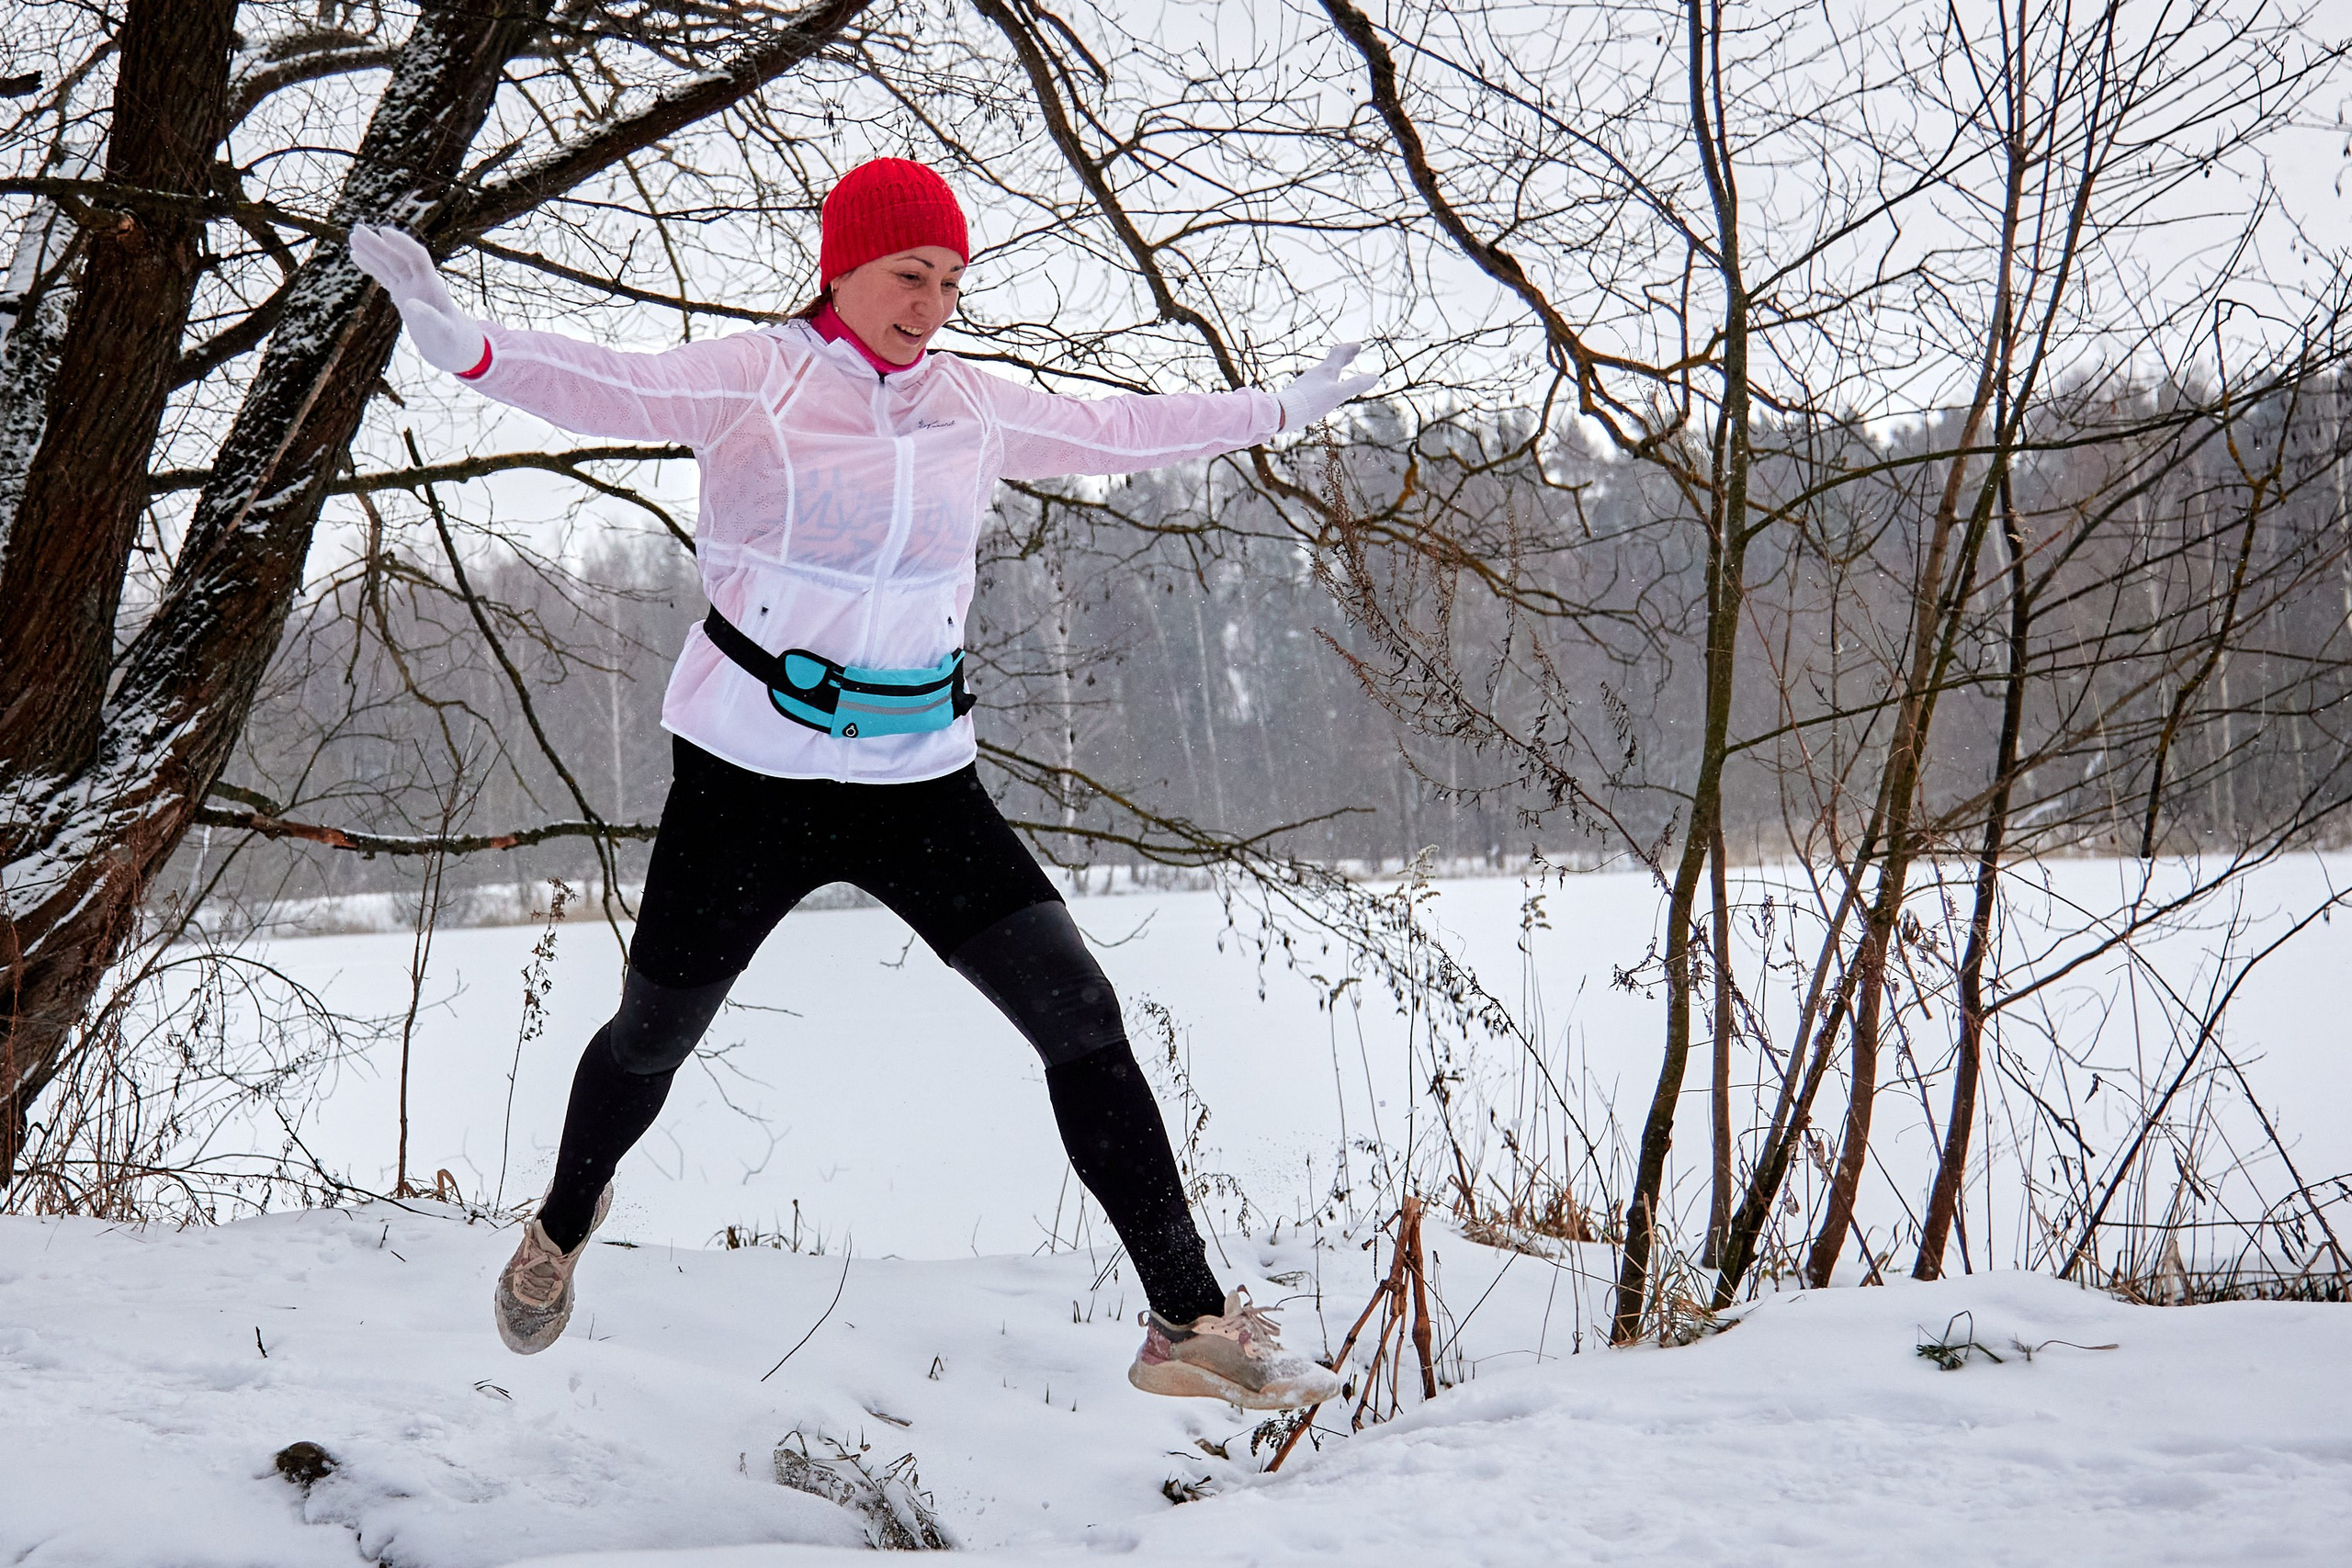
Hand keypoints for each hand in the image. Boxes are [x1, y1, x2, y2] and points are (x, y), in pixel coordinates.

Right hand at [348, 224, 488, 374]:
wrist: (453, 347)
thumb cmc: (452, 342)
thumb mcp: (443, 333)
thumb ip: (431, 319)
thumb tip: (411, 304)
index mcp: (432, 287)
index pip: (417, 257)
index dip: (402, 244)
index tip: (384, 232)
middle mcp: (420, 282)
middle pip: (397, 258)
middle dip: (378, 244)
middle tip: (356, 229)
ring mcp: (410, 287)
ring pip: (388, 264)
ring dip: (371, 251)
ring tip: (352, 237)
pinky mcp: (402, 294)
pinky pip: (384, 275)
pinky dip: (371, 265)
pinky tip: (356, 255)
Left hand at [1275, 343, 1376, 430]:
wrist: (1283, 412)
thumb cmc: (1312, 402)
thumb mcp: (1338, 394)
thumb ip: (1356, 385)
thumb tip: (1375, 377)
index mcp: (1326, 370)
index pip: (1339, 353)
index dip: (1350, 348)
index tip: (1359, 345)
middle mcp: (1316, 374)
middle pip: (1331, 362)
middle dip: (1343, 358)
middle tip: (1352, 355)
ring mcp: (1306, 383)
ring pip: (1323, 373)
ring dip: (1334, 370)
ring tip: (1339, 372)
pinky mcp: (1300, 394)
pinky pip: (1315, 384)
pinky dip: (1324, 382)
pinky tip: (1321, 392)